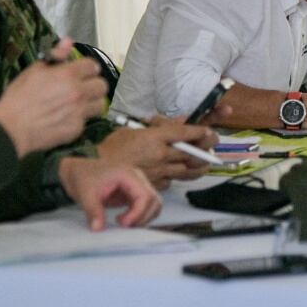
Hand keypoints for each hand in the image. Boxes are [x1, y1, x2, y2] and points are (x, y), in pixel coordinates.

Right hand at [0, 38, 107, 157]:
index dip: (87, 67)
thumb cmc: (19, 98)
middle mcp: (78, 93)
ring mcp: (79, 112)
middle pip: (102, 85)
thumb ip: (56, 55)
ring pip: (100, 104)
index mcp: (68, 75)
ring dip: (92, 101)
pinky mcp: (77, 128)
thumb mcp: (34, 70)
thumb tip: (68, 42)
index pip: (93, 65)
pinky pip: (87, 120)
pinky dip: (80, 118)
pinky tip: (67, 116)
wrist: (12, 128)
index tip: (82, 71)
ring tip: (79, 102)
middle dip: (93, 84)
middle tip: (82, 87)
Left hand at [58, 158, 161, 230]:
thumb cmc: (82, 178)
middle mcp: (137, 178)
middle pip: (154, 200)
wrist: (78, 170)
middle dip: (143, 217)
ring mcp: (138, 185)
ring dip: (144, 218)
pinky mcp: (134, 192)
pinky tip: (124, 220)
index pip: (145, 196)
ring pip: (154, 204)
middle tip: (124, 226)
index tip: (123, 224)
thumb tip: (98, 229)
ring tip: (124, 224)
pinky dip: (140, 216)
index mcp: (128, 174)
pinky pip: (146, 206)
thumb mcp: (85, 194)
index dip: (138, 213)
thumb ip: (93, 211)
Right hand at [98, 123, 215, 188]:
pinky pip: (173, 180)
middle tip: (213, 145)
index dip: (199, 133)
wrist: (94, 170)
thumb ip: (158, 126)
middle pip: (191, 153)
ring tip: (206, 161)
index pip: (183, 134)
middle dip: (206, 149)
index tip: (209, 131)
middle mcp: (159, 155)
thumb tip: (179, 121)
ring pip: (187, 170)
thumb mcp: (133, 129)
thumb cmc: (110, 148)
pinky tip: (181, 171)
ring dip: (199, 165)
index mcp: (153, 138)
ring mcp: (158, 172)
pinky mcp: (154, 185)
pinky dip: (179, 176)